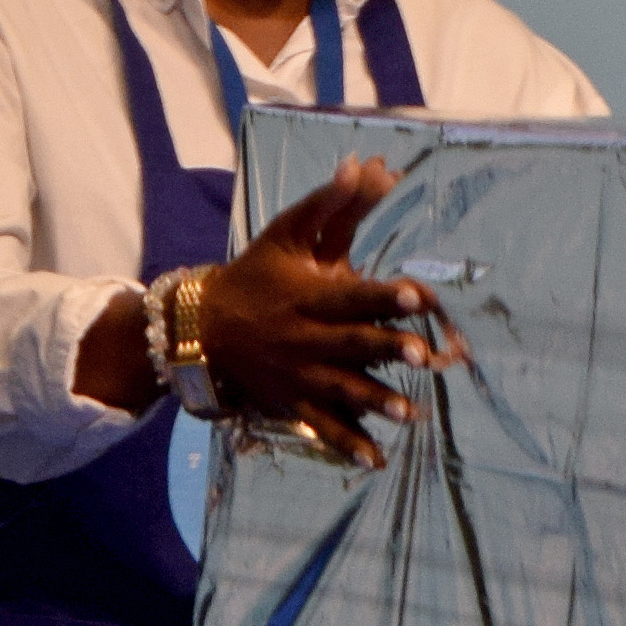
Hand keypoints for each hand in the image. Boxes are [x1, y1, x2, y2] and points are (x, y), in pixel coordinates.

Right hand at [199, 160, 455, 464]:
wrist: (199, 329)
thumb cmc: (255, 275)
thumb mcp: (286, 235)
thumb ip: (330, 205)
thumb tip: (366, 165)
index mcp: (307, 296)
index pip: (349, 295)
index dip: (382, 295)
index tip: (417, 295)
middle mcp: (303, 338)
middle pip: (350, 345)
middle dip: (386, 350)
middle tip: (426, 356)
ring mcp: (297, 376)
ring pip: (340, 390)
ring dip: (375, 402)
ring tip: (413, 413)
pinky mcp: (292, 404)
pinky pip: (321, 428)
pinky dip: (347, 446)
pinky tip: (377, 461)